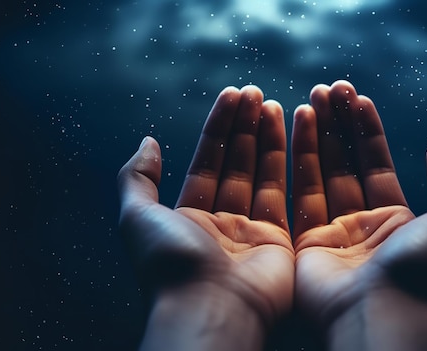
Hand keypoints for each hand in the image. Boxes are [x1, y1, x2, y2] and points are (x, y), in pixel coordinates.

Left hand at [117, 86, 293, 349]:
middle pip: (237, 163)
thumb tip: (148, 142)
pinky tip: (290, 135)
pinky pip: (285, 194)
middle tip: (254, 93)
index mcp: (190, 216)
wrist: (210, 307)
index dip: (219, 128)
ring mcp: (252, 230)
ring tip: (271, 103)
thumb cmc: (171, 265)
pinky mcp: (280, 239)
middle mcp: (222, 221)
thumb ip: (139, 177)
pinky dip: (288, 164)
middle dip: (244, 127)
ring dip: (267, 138)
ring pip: (262, 174)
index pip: (209, 161)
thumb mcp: (136, 216)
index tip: (232, 95)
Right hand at [291, 81, 426, 349]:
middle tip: (329, 89)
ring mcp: (331, 233)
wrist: (379, 314)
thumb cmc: (418, 272)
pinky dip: (297, 161)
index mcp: (396, 219)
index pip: (377, 164)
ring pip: (321, 173)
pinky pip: (298, 194)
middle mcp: (362, 223)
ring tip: (311, 99)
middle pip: (346, 163)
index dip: (367, 131)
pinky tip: (296, 129)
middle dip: (339, 126)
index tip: (357, 98)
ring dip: (316, 135)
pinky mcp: (304, 242)